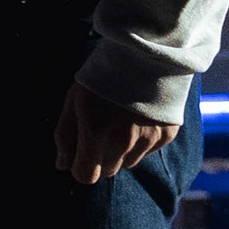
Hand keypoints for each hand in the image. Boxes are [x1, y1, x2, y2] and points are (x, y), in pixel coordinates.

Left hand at [52, 82, 177, 185]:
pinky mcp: (167, 135)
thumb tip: (62, 165)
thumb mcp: (74, 100)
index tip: (81, 153)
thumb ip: (66, 135)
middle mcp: (123, 141)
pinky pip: (148, 151)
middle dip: (100, 157)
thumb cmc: (103, 75)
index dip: (80, 166)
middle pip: (108, 170)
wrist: (146, 52)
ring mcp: (148, 139)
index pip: (86, 176)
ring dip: (121, 151)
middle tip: (101, 130)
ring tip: (121, 122)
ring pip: (128, 163)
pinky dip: (141, 141)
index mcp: (95, 133)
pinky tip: (139, 118)